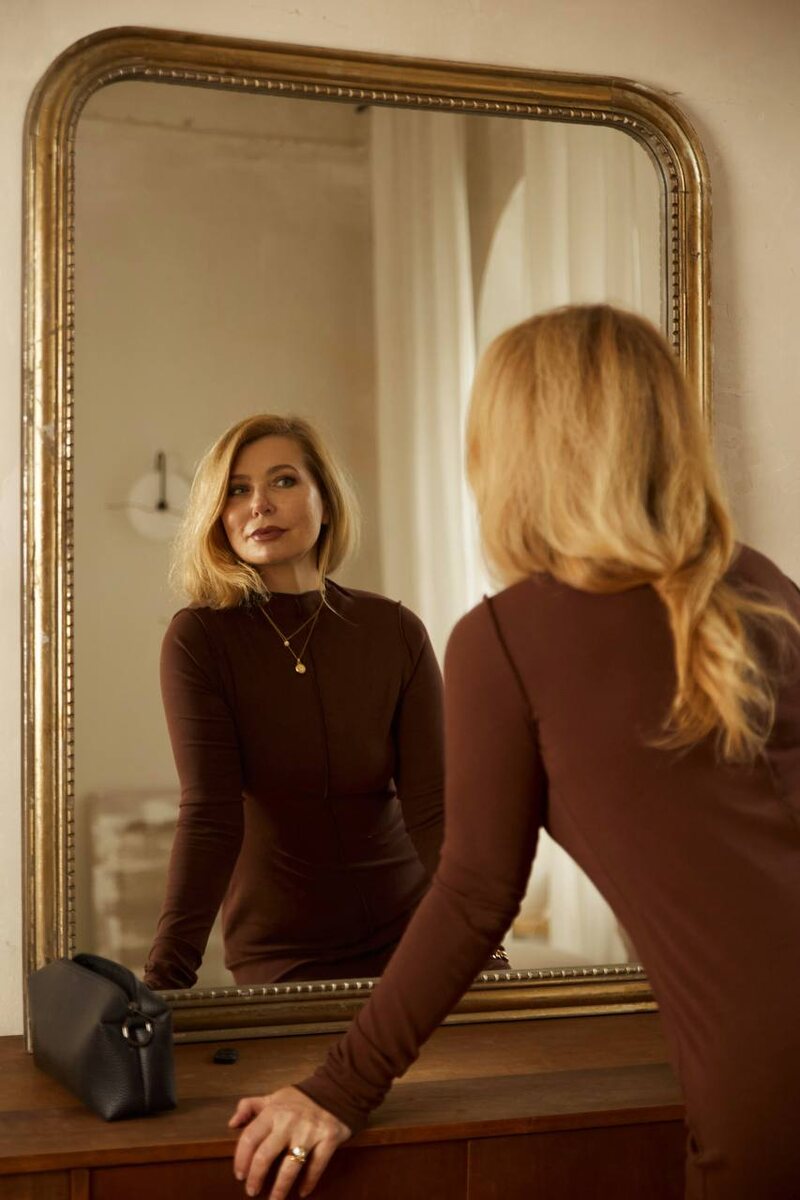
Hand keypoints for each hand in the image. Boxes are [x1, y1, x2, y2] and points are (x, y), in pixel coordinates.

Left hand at [229, 1086, 350, 1197]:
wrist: (336, 1089)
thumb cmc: (300, 1099)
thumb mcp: (273, 1098)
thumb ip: (249, 1106)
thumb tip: (231, 1124)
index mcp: (273, 1112)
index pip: (250, 1138)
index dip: (241, 1159)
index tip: (239, 1175)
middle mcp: (289, 1122)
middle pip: (265, 1156)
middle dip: (256, 1177)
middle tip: (252, 1191)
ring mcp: (310, 1131)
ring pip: (290, 1166)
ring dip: (280, 1187)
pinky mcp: (328, 1138)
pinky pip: (316, 1166)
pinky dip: (309, 1182)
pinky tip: (302, 1191)